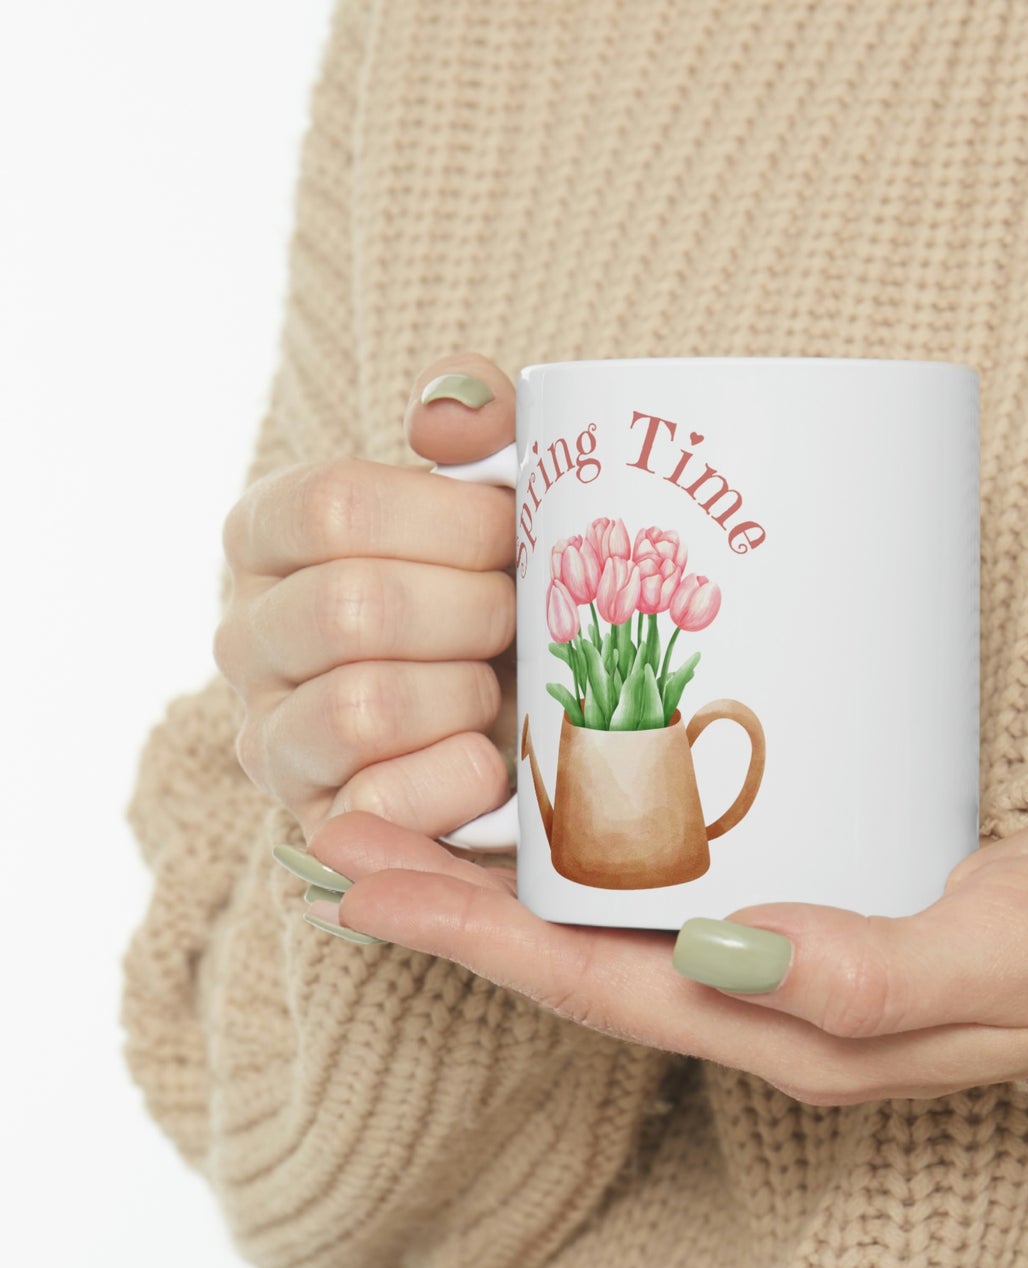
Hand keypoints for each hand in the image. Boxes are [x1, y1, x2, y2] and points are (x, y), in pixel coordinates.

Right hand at [215, 353, 518, 843]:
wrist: (516, 713)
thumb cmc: (496, 586)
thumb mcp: (495, 490)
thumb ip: (477, 420)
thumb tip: (445, 419)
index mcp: (270, 534)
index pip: (335, 506)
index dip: (452, 522)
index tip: (513, 535)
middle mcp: (245, 635)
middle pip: (355, 608)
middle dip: (473, 613)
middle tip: (516, 618)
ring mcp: (271, 737)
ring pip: (362, 707)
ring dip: (466, 695)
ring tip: (495, 689)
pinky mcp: (317, 822)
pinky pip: (380, 804)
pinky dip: (458, 778)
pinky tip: (489, 759)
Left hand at [294, 808, 1027, 1103]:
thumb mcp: (1000, 957)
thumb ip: (870, 972)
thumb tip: (726, 953)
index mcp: (787, 1027)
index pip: (595, 985)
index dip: (473, 937)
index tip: (364, 880)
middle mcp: (760, 994)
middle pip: (574, 950)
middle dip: (452, 899)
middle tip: (342, 828)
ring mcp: (776, 945)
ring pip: (610, 913)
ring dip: (504, 866)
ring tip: (410, 801)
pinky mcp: (806, 886)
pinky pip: (672, 873)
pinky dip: (593, 836)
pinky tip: (558, 782)